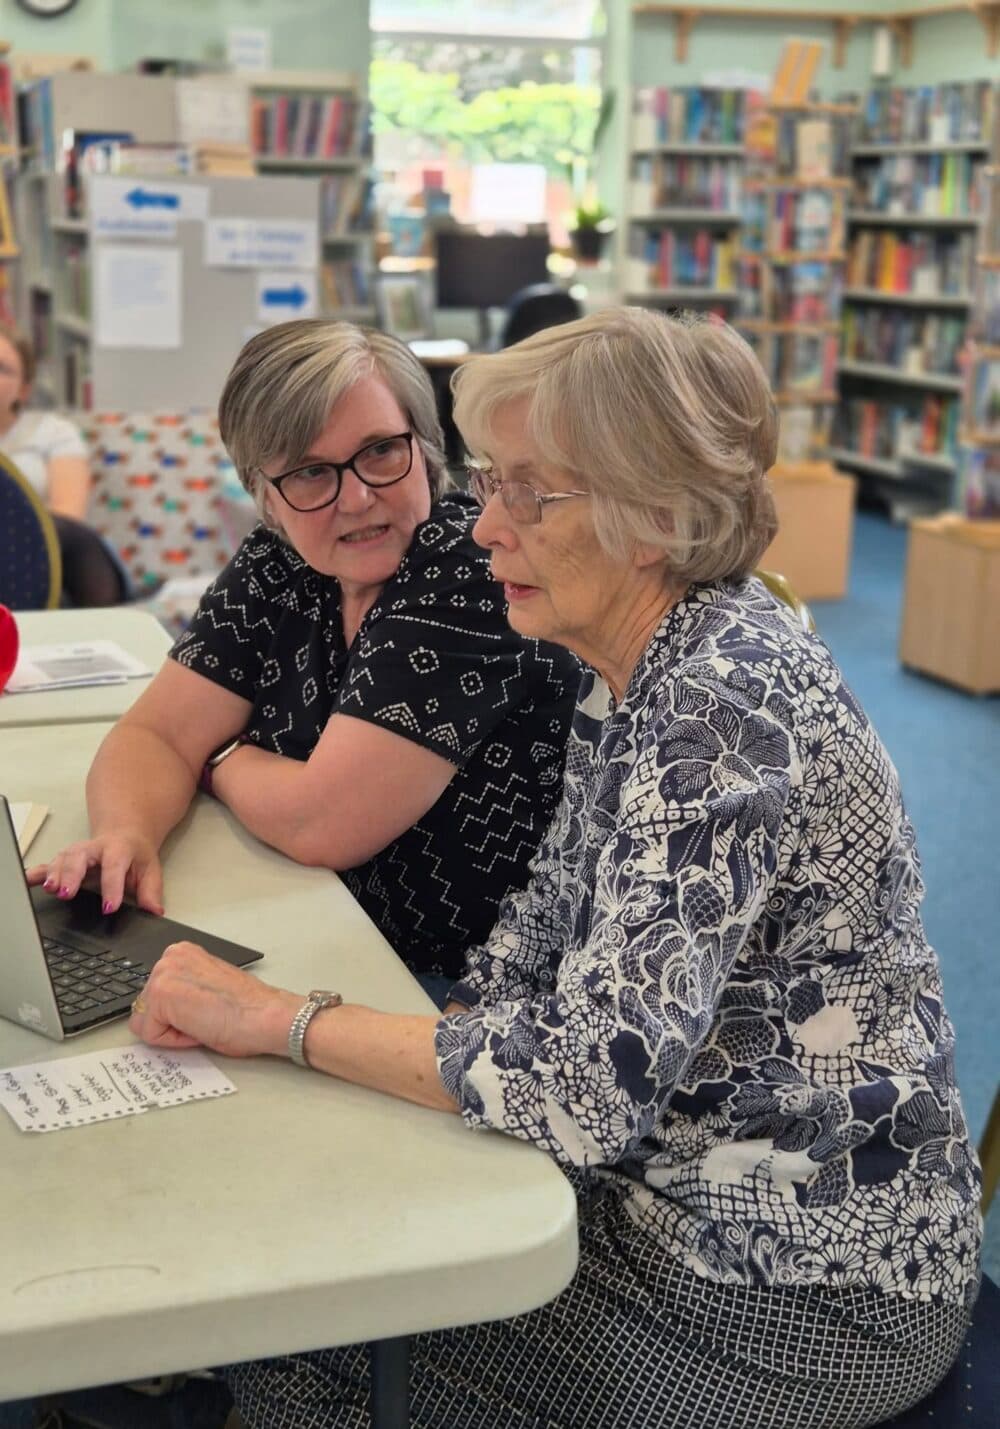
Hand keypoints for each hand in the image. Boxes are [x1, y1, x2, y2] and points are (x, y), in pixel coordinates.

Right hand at [26, 830, 164, 914]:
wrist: (125, 834)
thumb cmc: (136, 854)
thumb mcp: (150, 869)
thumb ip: (151, 891)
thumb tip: (155, 911)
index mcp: (119, 849)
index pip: (114, 867)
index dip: (112, 887)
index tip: (109, 908)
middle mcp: (94, 848)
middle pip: (80, 857)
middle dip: (72, 874)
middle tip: (67, 893)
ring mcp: (77, 853)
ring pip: (62, 859)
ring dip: (54, 874)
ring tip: (50, 890)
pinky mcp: (65, 859)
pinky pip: (48, 865)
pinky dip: (37, 873)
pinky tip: (29, 881)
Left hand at [129, 941, 301, 1057]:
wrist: (265, 1015)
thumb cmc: (247, 1008)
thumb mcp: (207, 985)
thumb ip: (184, 987)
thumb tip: (170, 1007)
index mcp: (181, 953)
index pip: (156, 996)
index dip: (179, 1014)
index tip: (204, 1010)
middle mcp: (169, 957)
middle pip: (146, 1007)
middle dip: (171, 1021)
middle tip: (205, 1018)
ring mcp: (163, 973)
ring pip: (145, 1021)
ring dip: (172, 1030)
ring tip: (203, 1021)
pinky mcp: (161, 994)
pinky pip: (149, 1033)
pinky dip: (172, 1040)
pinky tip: (199, 1027)